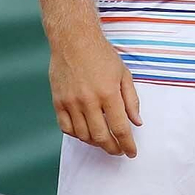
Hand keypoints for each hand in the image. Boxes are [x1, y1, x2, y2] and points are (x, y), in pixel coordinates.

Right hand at [50, 34, 142, 157]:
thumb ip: (131, 100)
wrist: (74, 41)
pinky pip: (66, 127)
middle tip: (119, 151)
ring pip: (83, 135)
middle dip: (112, 148)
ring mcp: (71, 102)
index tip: (131, 152)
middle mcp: (88, 101)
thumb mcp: (124, 75)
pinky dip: (77, 135)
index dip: (127, 144)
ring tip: (105, 142)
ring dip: (95, 143)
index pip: (120, 128)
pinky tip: (86, 134)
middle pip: (101, 136)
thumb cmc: (102, 56)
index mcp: (108, 93)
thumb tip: (137, 122)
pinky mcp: (58, 102)